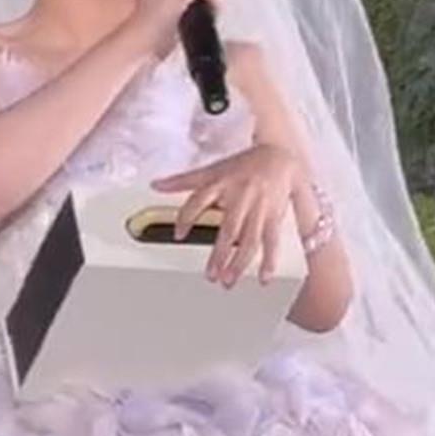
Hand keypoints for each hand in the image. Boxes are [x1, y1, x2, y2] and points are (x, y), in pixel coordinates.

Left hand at [151, 144, 303, 286]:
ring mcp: (259, 208)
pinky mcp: (275, 216)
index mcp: (222, 184)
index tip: (178, 235)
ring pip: (251, 240)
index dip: (187, 216)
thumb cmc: (243, 164)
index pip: (199, 200)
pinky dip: (269, 261)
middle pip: (230, 229)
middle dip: (220, 254)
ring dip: (240, 263)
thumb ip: (183, 181)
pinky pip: (272, 241)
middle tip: (211, 275)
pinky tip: (262, 278)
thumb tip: (156, 185)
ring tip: (228, 280)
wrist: (279, 155)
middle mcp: (241, 198)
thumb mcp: (212, 170)